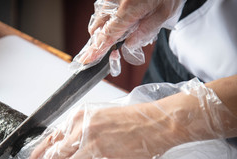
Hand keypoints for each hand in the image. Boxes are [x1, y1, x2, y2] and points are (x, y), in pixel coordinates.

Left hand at [22, 77, 236, 158]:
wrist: (157, 123)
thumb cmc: (133, 119)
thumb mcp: (100, 117)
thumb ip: (82, 131)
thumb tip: (68, 150)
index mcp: (78, 119)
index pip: (50, 138)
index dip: (38, 155)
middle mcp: (81, 131)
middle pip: (54, 157)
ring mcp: (92, 147)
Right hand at [70, 0, 185, 75]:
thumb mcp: (164, 12)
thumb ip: (146, 31)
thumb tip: (130, 45)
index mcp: (128, 9)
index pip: (107, 35)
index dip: (97, 49)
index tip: (87, 59)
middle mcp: (115, 1)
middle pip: (98, 26)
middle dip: (101, 39)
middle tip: (110, 48)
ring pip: (100, 16)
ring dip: (106, 27)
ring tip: (124, 28)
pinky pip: (105, 7)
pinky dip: (110, 16)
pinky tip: (125, 16)